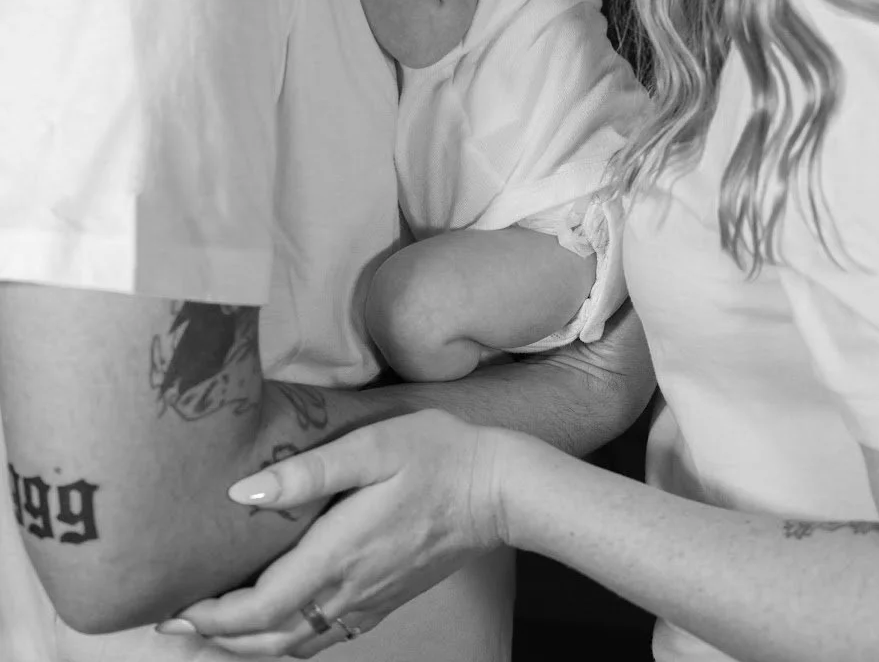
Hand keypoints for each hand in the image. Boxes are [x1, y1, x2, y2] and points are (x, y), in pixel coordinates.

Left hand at [165, 410, 506, 655]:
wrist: (496, 490)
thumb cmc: (437, 455)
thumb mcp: (375, 445)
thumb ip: (310, 471)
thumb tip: (242, 494)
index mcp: (338, 554)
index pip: (259, 609)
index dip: (210, 618)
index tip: (173, 610)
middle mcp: (347, 591)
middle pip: (267, 639)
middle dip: (216, 637)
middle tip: (173, 623)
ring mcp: (366, 603)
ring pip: (292, 646)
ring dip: (246, 645)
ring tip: (211, 627)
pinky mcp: (382, 602)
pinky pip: (321, 639)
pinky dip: (283, 643)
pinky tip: (272, 626)